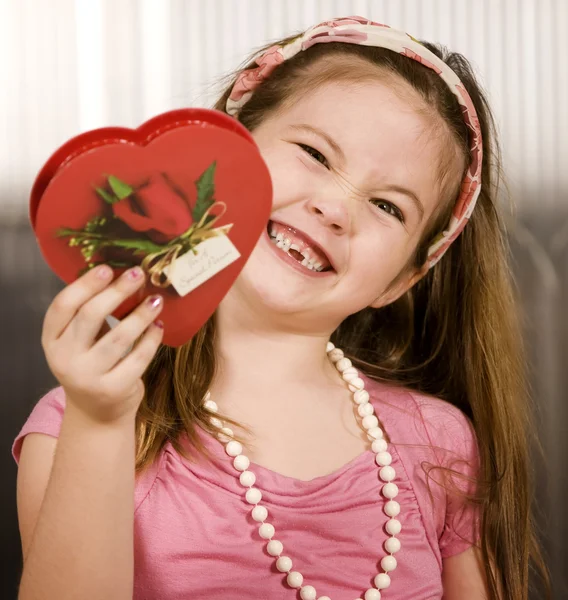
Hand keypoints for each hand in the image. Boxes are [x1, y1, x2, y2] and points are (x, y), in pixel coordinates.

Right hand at [41, 265, 163, 424]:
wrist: (97, 413)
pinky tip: (159, 325)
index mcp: (52, 340)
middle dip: (117, 292)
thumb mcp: (80, 342)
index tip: (107, 268)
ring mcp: (88, 377)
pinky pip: (138, 358)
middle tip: (138, 274)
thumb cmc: (92, 365)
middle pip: (90, 316)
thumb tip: (120, 276)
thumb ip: (90, 315)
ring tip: (156, 300)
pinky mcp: (113, 390)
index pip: (63, 306)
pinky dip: (151, 339)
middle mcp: (64, 359)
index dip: (85, 285)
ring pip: (118, 337)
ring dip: (141, 315)